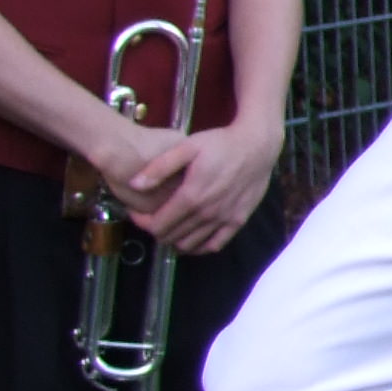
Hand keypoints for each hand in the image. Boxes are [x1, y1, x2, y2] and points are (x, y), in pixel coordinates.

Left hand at [121, 116, 282, 253]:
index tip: (137, 214)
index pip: (158, 225)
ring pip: (190, 245)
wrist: (258, 145)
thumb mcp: (187, 147)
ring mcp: (224, 219)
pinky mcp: (238, 221)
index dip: (142, 223)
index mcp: (191, 196)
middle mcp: (207, 213)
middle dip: (157, 230)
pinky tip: (192, 239)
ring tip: (170, 227)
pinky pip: (214, 245)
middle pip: (171, 236)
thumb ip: (159, 168)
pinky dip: (199, 247)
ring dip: (175, 240)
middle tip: (152, 218)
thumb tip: (133, 185)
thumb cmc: (220, 143)